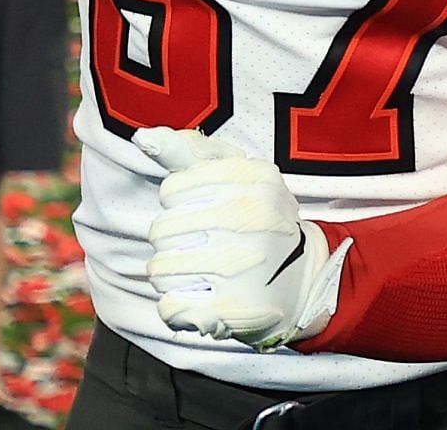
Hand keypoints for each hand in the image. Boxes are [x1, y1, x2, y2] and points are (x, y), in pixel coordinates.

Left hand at [134, 127, 351, 350]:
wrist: (304, 280)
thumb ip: (188, 153)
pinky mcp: (233, 308)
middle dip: (173, 242)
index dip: (181, 204)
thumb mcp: (236, 176)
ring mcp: (242, 264)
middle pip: (161, 231)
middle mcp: (250, 216)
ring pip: (159, 270)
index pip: (172, 190)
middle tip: (205, 247)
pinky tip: (203, 299)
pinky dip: (179, 307)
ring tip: (204, 274)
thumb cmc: (256, 220)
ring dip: (174, 275)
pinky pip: (169, 306)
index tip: (207, 211)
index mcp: (253, 176)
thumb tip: (142, 138)